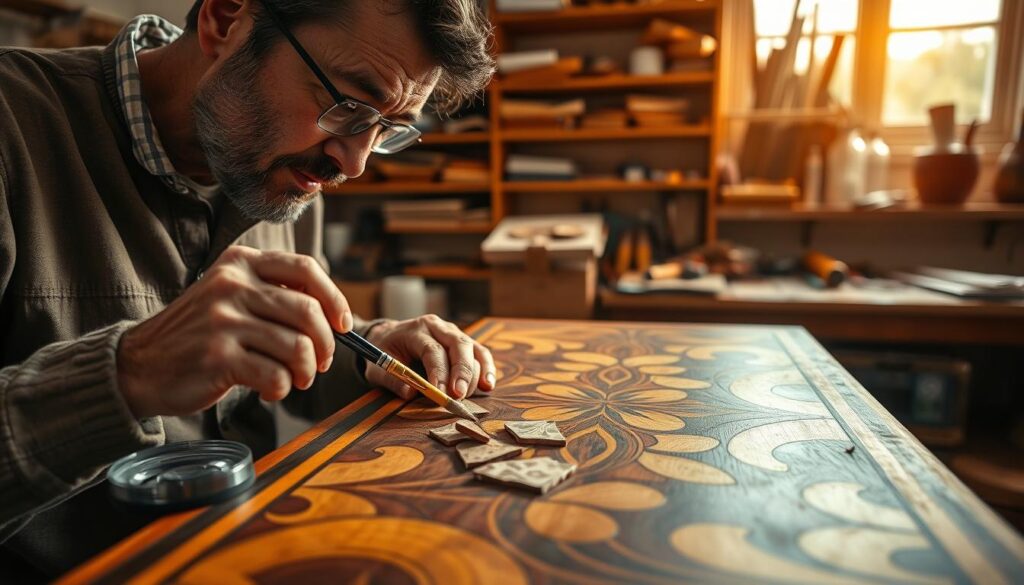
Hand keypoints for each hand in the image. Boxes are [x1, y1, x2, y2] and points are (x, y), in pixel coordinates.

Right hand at [117, 246, 351, 417]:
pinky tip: (269, 389)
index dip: (334, 298)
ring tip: (295, 379)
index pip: (305, 268)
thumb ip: (273, 295)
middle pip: (308, 311)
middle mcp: (232, 285)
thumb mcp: (230, 296)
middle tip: (320, 363)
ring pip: (297, 346)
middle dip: (326, 344)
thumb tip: (334, 317)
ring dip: (306, 371)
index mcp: (240, 263)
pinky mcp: (218, 356)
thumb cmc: (198, 335)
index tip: (342, 324)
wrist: (140, 366)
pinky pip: (276, 375)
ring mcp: (223, 320)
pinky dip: (282, 388)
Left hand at [363, 314, 495, 399]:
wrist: (389, 336)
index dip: (438, 373)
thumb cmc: (385, 352)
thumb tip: (411, 393)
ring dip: (476, 373)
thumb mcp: (378, 366)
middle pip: (458, 344)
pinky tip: (488, 385)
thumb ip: (392, 379)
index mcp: (415, 330)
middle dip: (462, 372)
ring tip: (471, 394)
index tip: (440, 394)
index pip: (432, 349)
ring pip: (472, 348)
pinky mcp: (462, 342)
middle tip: (459, 395)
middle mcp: (437, 326)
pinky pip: (480, 352)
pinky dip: (487, 368)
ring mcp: (452, 332)